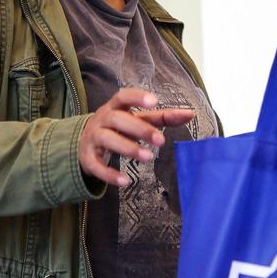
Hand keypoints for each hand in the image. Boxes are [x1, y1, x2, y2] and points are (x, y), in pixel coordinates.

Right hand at [77, 88, 194, 186]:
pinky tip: (126, 181)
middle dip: (140, 129)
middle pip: (118, 119)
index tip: (154, 102)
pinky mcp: (87, 158)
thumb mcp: (138, 120)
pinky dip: (109, 174)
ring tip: (148, 157)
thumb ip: (163, 117)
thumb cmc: (120, 127)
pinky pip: (96, 165)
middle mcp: (102, 119)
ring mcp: (93, 138)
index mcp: (116, 107)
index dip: (137, 97)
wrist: (85, 142)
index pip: (123, 96)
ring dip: (128, 148)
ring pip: (108, 140)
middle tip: (160, 140)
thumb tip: (190, 114)